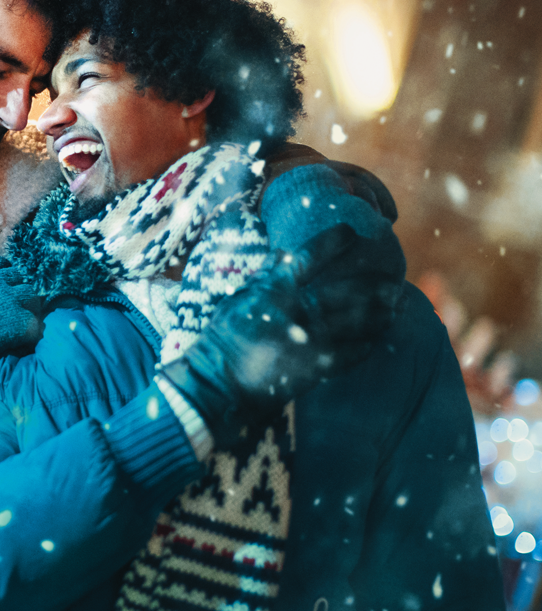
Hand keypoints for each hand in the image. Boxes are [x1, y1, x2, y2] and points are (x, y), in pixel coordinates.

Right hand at [0, 255, 41, 384]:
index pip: (2, 265)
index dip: (4, 277)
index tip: (3, 290)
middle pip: (22, 279)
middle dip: (19, 293)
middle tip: (15, 311)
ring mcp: (6, 302)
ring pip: (33, 298)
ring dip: (29, 310)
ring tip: (22, 326)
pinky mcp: (13, 325)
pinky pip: (36, 323)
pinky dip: (32, 332)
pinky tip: (23, 342)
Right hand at [162, 224, 403, 445]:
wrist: (220, 385)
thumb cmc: (224, 340)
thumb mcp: (236, 301)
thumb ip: (263, 278)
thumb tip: (283, 253)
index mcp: (272, 292)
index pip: (306, 258)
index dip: (331, 242)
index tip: (351, 232)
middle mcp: (295, 313)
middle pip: (346, 292)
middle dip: (374, 284)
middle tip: (393, 279)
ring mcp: (310, 341)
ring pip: (358, 321)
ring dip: (381, 312)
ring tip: (397, 305)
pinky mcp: (318, 367)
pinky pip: (355, 352)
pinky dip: (369, 342)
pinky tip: (378, 336)